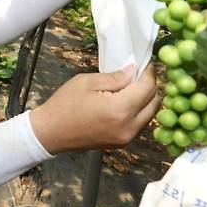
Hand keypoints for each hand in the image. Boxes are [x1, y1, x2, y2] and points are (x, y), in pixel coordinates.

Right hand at [29, 64, 159, 153]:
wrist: (51, 132)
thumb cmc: (65, 104)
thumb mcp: (87, 82)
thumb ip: (115, 77)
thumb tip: (134, 71)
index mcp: (120, 109)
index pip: (148, 88)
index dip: (149, 73)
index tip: (144, 63)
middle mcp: (129, 127)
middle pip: (155, 103)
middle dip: (151, 85)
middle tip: (139, 73)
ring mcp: (126, 138)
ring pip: (150, 115)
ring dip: (146, 99)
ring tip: (131, 87)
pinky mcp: (122, 143)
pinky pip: (140, 124)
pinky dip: (139, 111)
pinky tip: (125, 101)